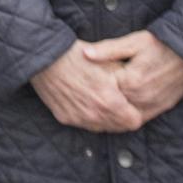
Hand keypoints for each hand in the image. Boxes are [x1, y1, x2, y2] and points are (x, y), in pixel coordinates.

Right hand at [29, 41, 144, 132]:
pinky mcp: (65, 117)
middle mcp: (94, 115)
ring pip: (101, 128)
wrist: (45, 57)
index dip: (136, 113)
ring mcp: (78, 118)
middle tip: (120, 104)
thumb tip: (137, 87)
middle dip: (122, 117)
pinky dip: (89, 116)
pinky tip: (86, 101)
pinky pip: (84, 124)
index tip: (133, 104)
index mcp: (108, 101)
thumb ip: (126, 79)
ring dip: (106, 119)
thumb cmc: (77, 55)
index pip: (134, 121)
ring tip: (103, 102)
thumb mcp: (108, 62)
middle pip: (119, 128)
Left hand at [84, 30, 182, 121]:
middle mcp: (142, 98)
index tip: (77, 86)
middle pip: (113, 108)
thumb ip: (109, 49)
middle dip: (97, 105)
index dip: (90, 88)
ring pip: (126, 119)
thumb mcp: (135, 41)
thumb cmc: (162, 44)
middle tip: (81, 103)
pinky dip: (126, 119)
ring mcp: (153, 106)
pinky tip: (116, 114)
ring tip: (95, 111)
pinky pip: (140, 120)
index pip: (104, 91)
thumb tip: (85, 53)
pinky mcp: (162, 108)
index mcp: (132, 81)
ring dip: (111, 117)